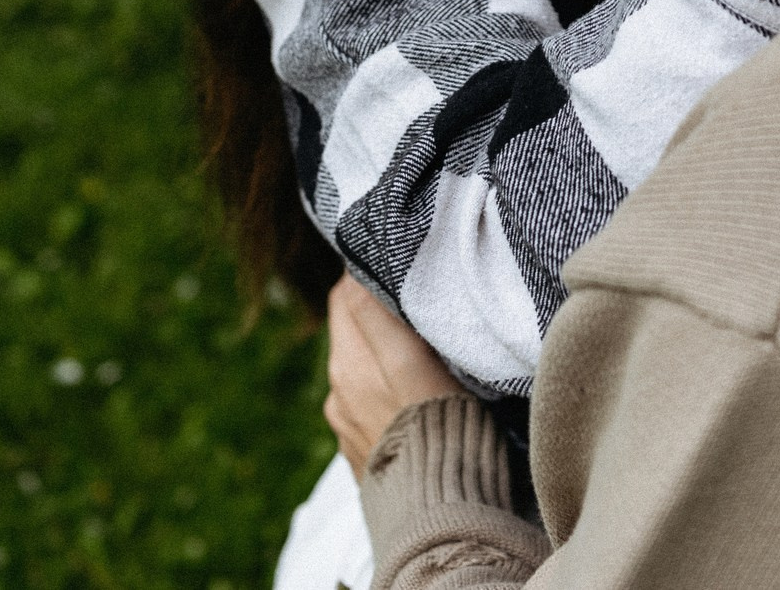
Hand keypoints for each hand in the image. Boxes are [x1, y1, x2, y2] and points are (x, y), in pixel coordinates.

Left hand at [324, 275, 463, 475]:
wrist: (440, 521)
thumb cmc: (439, 436)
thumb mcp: (411, 364)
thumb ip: (379, 316)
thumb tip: (356, 271)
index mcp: (348, 364)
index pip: (346, 294)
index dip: (366, 272)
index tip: (396, 258)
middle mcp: (340, 392)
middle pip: (350, 328)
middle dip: (373, 308)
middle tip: (410, 294)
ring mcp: (349, 426)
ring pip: (361, 365)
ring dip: (379, 349)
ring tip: (418, 347)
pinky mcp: (363, 453)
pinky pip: (368, 401)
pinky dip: (382, 386)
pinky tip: (411, 395)